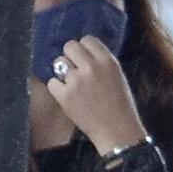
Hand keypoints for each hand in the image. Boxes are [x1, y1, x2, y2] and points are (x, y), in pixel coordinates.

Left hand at [45, 35, 146, 150]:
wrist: (118, 131)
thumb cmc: (121, 106)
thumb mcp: (118, 77)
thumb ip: (102, 63)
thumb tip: (84, 53)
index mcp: (108, 61)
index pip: (87, 39)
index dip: (84, 49)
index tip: (84, 58)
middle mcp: (92, 67)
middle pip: (69, 46)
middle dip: (70, 56)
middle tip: (74, 69)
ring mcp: (77, 81)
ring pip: (58, 62)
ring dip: (62, 72)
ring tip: (72, 84)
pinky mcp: (65, 95)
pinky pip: (52, 82)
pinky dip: (57, 88)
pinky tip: (67, 95)